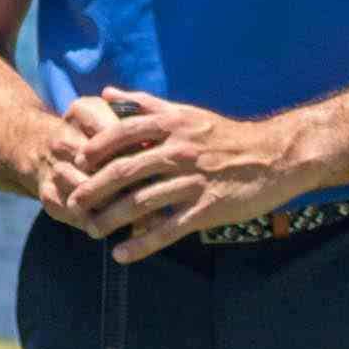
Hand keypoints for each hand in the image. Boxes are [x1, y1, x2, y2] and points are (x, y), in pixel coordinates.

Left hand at [43, 90, 295, 261]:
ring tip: (91, 231)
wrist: (275, 157)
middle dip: (94, 188)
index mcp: (173, 126)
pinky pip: (167, 230)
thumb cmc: (226, 136)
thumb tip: (105, 93)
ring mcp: (193, 182)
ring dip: (112, 219)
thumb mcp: (186, 113)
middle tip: (73, 202)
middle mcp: (180, 152)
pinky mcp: (207, 209)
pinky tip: (121, 255)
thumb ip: (144, 104)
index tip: (76, 164)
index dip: (95, 150)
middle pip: (126, 171)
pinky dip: (141, 245)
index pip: (122, 135)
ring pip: (142, 203)